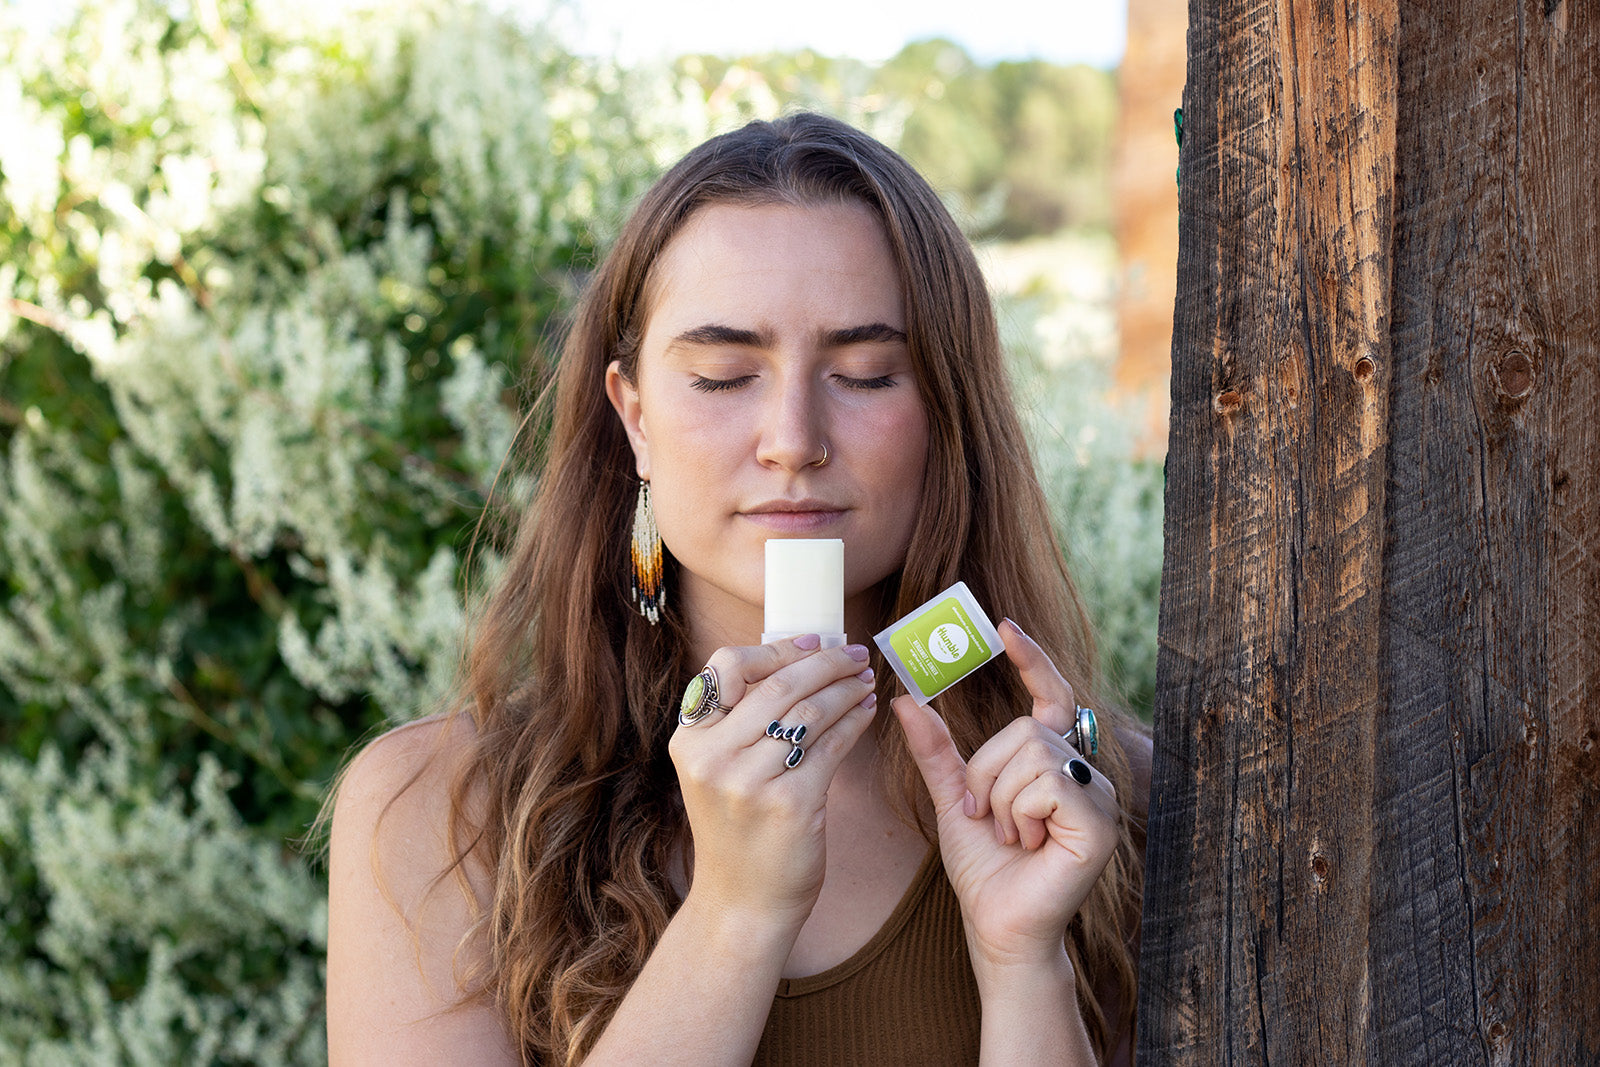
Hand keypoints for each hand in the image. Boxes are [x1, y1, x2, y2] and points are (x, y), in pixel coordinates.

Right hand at [670, 635, 877, 929]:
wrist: (743, 904)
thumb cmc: (738, 830)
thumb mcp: (716, 772)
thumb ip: (738, 722)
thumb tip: (796, 659)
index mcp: (689, 741)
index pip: (728, 667)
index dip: (777, 649)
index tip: (815, 642)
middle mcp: (713, 757)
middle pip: (778, 684)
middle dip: (826, 663)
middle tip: (857, 654)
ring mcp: (750, 782)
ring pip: (810, 712)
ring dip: (847, 690)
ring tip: (867, 682)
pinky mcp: (790, 804)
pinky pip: (832, 747)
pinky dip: (855, 724)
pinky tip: (868, 714)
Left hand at [891, 619, 1119, 974]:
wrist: (996, 926)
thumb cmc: (983, 867)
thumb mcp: (952, 797)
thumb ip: (935, 750)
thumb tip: (905, 696)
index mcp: (1053, 762)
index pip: (1050, 696)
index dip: (1032, 659)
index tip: (1004, 627)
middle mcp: (1083, 772)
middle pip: (1025, 729)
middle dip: (986, 773)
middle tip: (985, 816)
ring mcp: (1098, 796)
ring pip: (1031, 755)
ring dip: (999, 798)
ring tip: (1009, 835)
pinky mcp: (1100, 822)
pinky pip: (1046, 783)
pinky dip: (1020, 813)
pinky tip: (1028, 844)